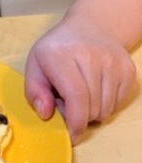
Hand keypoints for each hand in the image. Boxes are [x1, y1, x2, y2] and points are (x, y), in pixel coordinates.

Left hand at [24, 19, 136, 143]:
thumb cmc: (57, 51)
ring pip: (107, 108)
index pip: (76, 97)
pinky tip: (96, 90)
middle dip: (79, 116)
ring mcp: (113, 61)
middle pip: (92, 107)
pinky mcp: (128, 68)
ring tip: (81, 95)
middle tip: (68, 103)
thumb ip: (34, 92)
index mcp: (61, 55)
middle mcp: (90, 55)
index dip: (75, 122)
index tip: (72, 135)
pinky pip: (119, 103)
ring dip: (93, 112)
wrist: (90, 27)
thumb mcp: (35, 65)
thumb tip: (46, 113)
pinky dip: (106, 105)